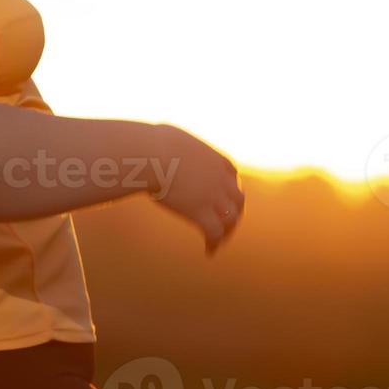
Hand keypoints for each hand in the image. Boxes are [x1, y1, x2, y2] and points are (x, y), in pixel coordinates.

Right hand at [147, 124, 244, 255]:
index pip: (233, 177)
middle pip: (238, 201)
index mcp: (217, 160)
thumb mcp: (173, 137)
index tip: (223, 198)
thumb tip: (165, 141)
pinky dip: (214, 244)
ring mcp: (214, 197)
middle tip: (225, 225)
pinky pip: (214, 233)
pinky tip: (208, 251)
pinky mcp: (201, 213)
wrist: (150, 153)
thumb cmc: (153, 143)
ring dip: (226, 231)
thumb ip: (178, 144)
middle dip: (234, 213)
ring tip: (218, 241)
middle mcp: (222, 179)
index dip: (229, 190)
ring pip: (230, 220)